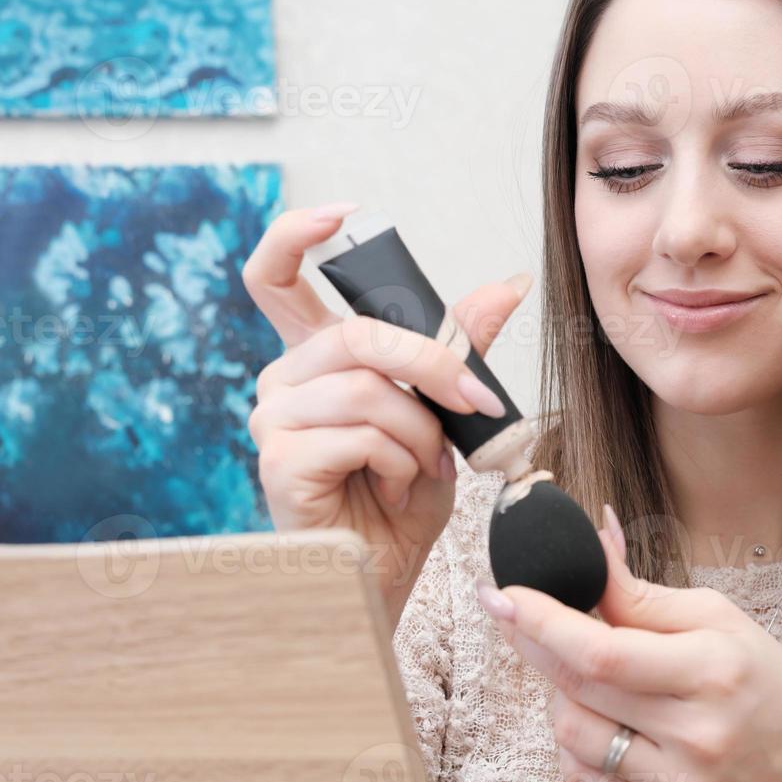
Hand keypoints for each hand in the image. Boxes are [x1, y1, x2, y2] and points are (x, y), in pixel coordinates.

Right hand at [243, 203, 529, 625]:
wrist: (391, 568)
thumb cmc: (406, 490)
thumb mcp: (442, 409)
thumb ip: (459, 345)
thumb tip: (508, 282)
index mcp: (314, 358)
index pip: (272, 277)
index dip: (295, 235)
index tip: (342, 212)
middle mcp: (283, 381)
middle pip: (357, 335)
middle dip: (435, 365)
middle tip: (478, 403)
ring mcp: (273, 421)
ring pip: (369, 391)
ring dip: (423, 434)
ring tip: (428, 467)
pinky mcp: (279, 462)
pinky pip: (362, 436)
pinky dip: (403, 463)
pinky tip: (396, 488)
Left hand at [476, 505, 781, 781]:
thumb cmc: (758, 675)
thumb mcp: (714, 615)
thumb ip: (639, 594)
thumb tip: (590, 543)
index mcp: (713, 671)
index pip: (603, 651)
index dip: (542, 621)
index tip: (502, 594)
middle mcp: (696, 735)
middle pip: (578, 689)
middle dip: (533, 643)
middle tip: (514, 612)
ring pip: (570, 735)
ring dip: (558, 693)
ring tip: (586, 674)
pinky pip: (582, 778)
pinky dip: (575, 741)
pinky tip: (602, 718)